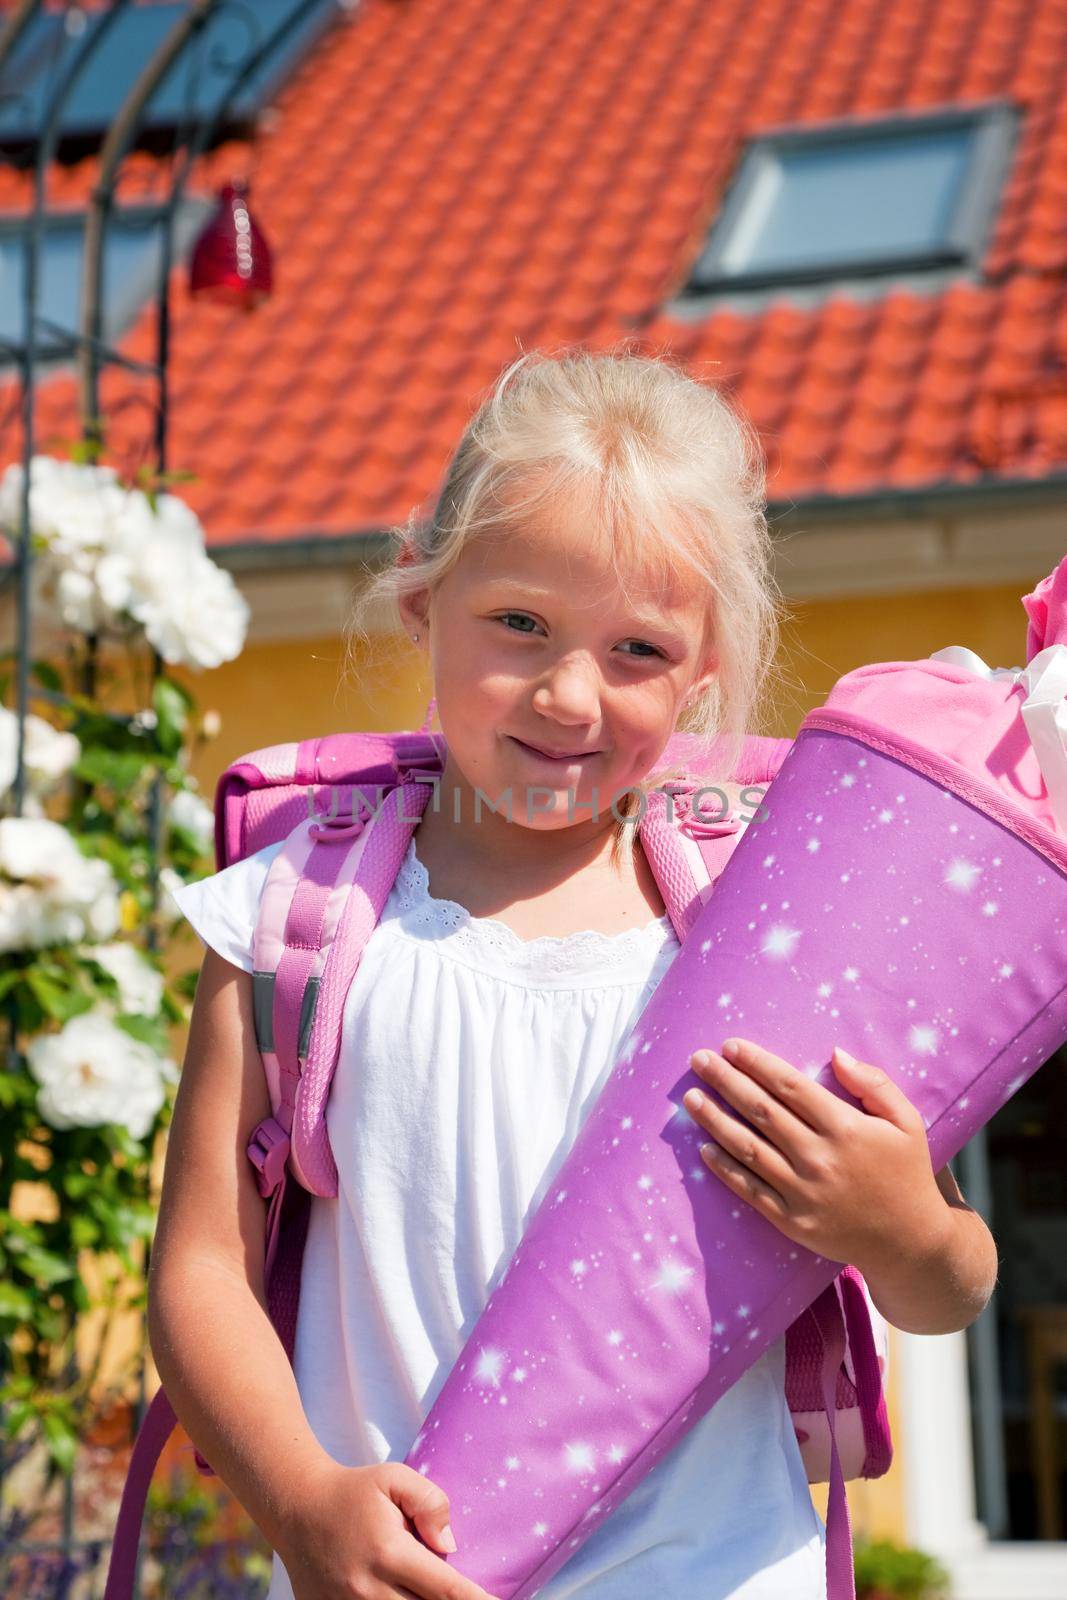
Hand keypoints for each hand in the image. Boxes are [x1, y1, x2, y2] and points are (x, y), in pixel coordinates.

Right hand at [278, 1459, 501, 1599]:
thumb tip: (450, 1547)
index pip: (446, 1589)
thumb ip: (429, 1502)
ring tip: (429, 1592)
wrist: (297, 1509)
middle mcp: (369, 1589)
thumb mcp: (393, 1477)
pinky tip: (401, 1598)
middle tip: (468, 1598)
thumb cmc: (353, 1492)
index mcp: (389, 1553)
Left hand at [681, 1036, 944, 1272]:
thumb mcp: (906, 1122)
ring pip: (747, 1148)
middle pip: (761, 1111)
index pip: (790, 1086)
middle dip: (725, 1081)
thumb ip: (874, 1083)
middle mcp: (819, 1158)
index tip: (731, 1046)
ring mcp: (802, 1192)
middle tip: (698, 1059)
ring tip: (690, 1098)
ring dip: (714, 1120)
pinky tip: (704, 1147)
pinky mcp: (791, 1221)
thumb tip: (835, 1054)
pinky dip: (724, 1168)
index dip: (757, 1064)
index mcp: (845, 1128)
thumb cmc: (906, 1174)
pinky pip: (749, 1190)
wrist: (909, 1242)